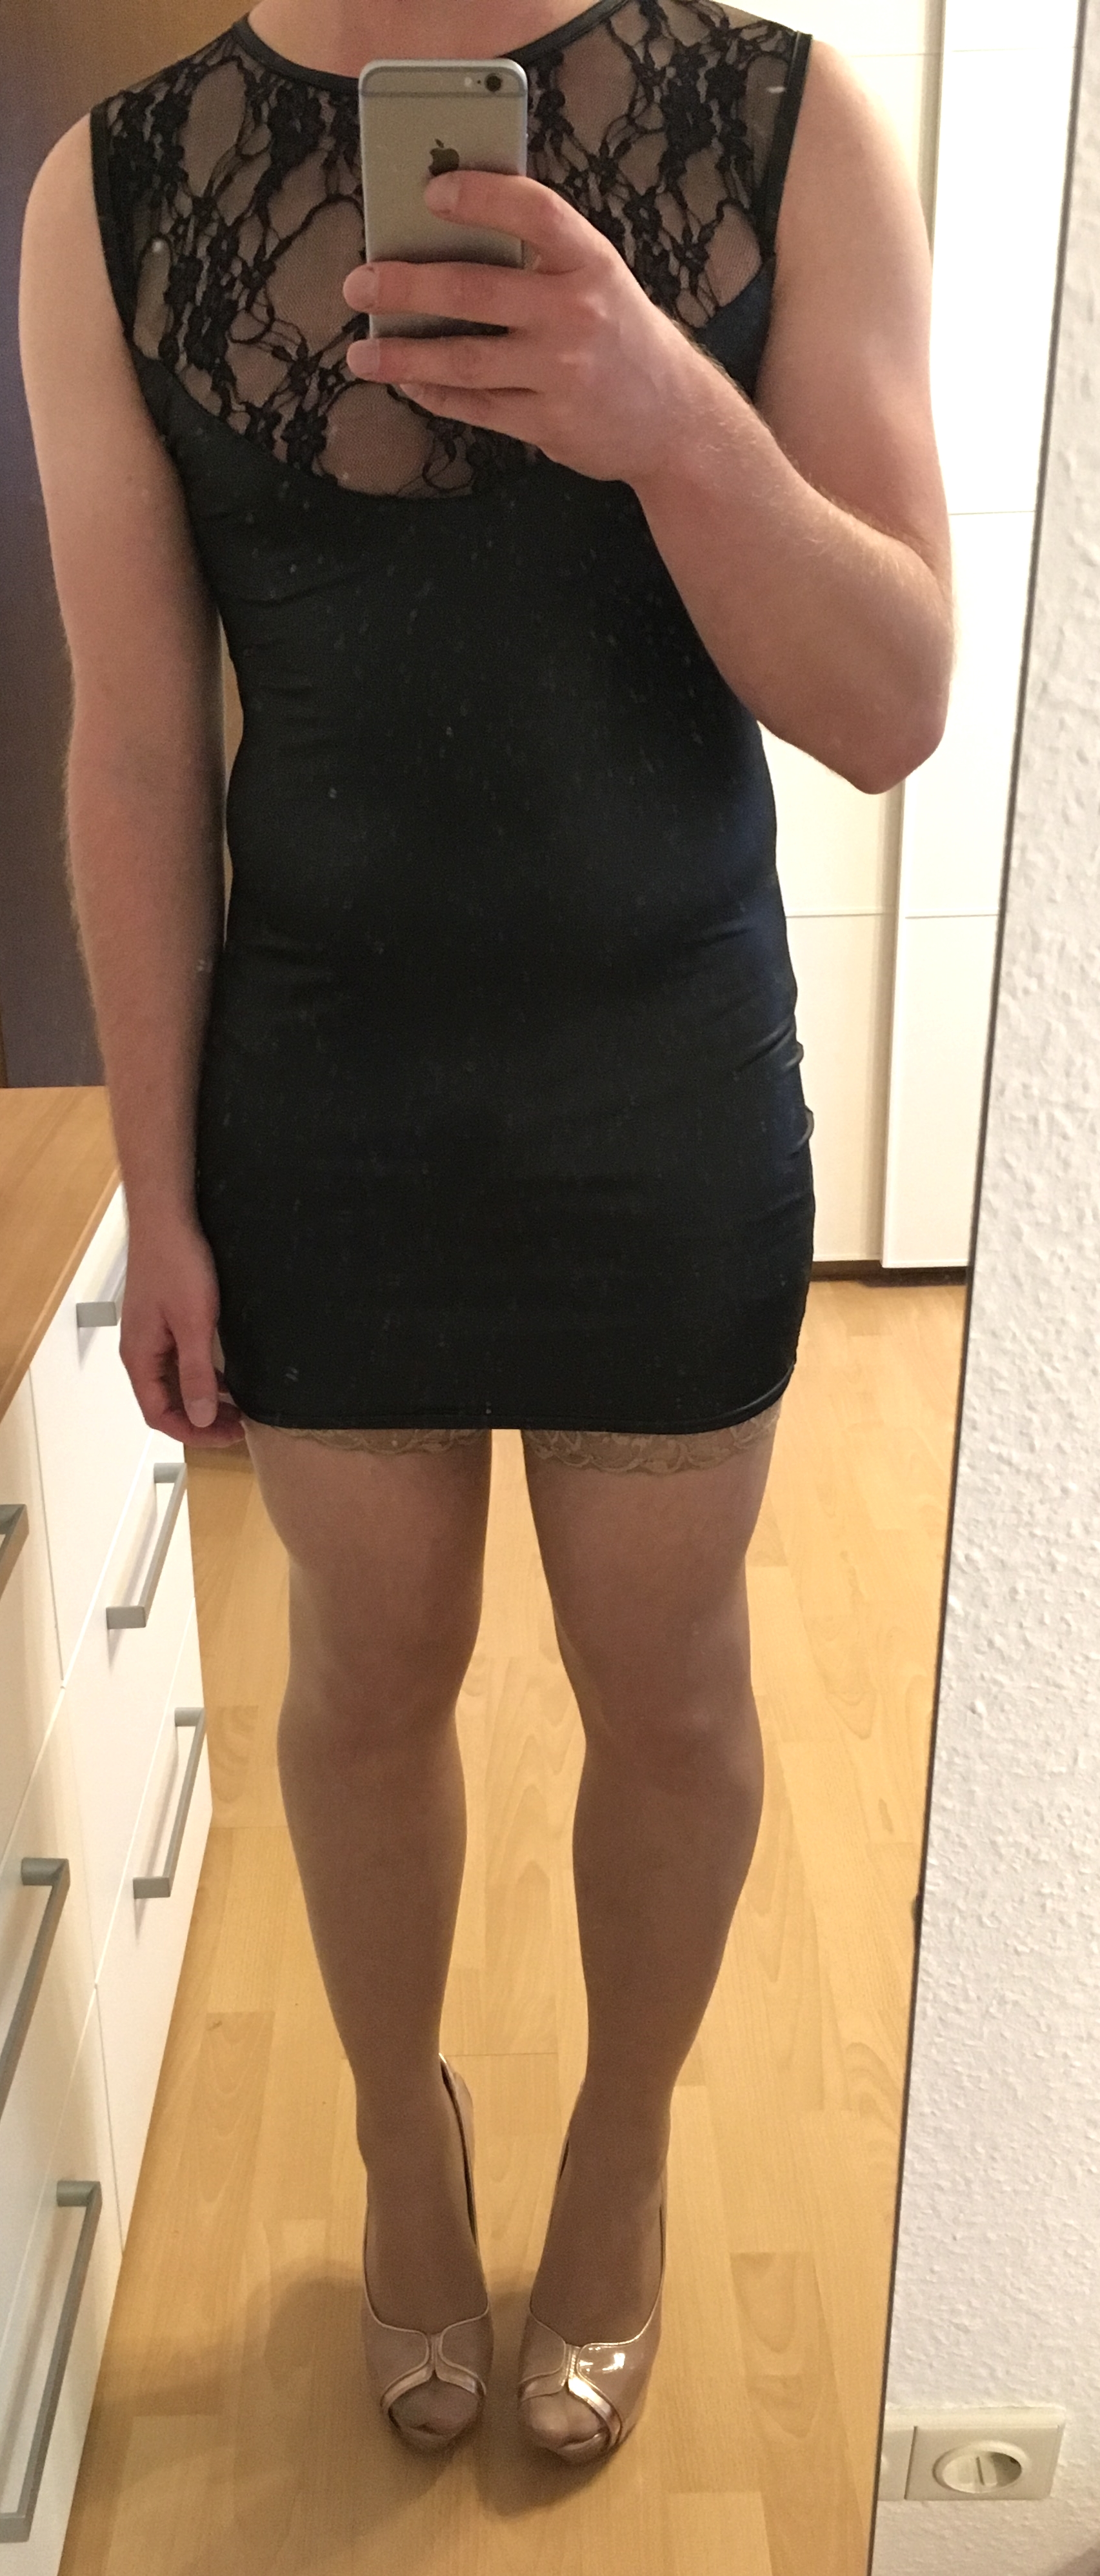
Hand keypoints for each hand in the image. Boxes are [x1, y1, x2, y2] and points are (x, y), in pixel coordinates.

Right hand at [119, 1212, 245, 1446]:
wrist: (166, 1218)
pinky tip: (225, 1375)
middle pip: (165, 1402)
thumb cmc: (176, 1265)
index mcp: (140, 1357)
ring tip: (236, 1406)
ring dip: (201, 1399)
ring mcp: (150, 1336)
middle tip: (238, 1425)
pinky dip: (200, 1376)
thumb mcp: (193, 1323)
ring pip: (172, 1383)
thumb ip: (196, 1373)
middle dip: (200, 1420)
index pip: (159, 1414)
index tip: (229, 1435)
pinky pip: (177, 1362)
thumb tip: (198, 1418)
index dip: (193, 1433)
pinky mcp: (162, 1321)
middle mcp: (140, 1351)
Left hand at [342, 167, 703, 485]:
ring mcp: (562, 373)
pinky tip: (408, 380)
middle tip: (359, 283)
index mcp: (591, 261)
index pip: (533, 212)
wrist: (673, 418)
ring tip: (362, 351)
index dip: (479, 197)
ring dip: (403, 355)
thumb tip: (442, 230)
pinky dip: (434, 393)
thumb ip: (537, 254)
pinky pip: (475, 407)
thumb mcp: (596, 277)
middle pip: (474, 290)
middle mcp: (577, 314)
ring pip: (464, 360)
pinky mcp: (548, 423)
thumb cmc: (619, 333)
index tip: (428, 192)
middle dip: (405, 285)